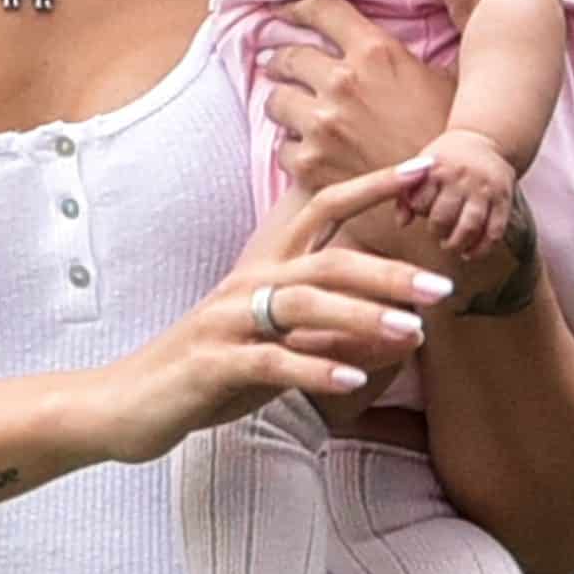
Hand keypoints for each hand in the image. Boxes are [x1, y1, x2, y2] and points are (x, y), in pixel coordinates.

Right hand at [90, 160, 454, 464]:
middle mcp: (247, 284)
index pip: (322, 210)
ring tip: (413, 333)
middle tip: (442, 287)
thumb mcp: (271, 339)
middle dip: (387, 270)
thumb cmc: (210, 371)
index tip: (423, 170)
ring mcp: (228, 322)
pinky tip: (353, 381)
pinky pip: (272, 361)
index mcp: (264, 269)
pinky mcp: (215, 363)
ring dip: (362, 317)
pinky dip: (315, 368)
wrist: (131, 403)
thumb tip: (395, 319)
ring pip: (302, 305)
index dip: (372, 188)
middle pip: (325, 260)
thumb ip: (325, 322)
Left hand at [258, 0, 453, 192]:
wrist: (442, 198)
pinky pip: (283, 147)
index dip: (296, 6)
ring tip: (292, 112)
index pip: (322, 9)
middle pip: (288, 56)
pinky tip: (310, 154)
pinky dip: (294, 150)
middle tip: (281, 69)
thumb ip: (400, 57)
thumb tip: (384, 41)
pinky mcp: (309, 162)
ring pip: (276, 100)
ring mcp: (321, 123)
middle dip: (282, 63)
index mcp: (375, 52)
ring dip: (283, 105)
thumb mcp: (438, 81)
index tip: (283, 10)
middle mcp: (342, 82)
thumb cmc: (446, 137)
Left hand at [412, 128, 518, 256]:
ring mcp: (484, 189)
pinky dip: (482, 248)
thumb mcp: (421, 167)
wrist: (484, 141)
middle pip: (444, 217)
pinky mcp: (503, 199)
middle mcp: (461, 178)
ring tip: (453, 247)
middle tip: (438, 237)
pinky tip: (471, 253)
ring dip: (459, 243)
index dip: (420, 213)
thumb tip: (401, 224)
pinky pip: (494, 230)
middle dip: (438, 233)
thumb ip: (406, 194)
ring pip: (470, 226)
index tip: (423, 214)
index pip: (420, 202)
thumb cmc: (445, 160)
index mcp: (436, 169)